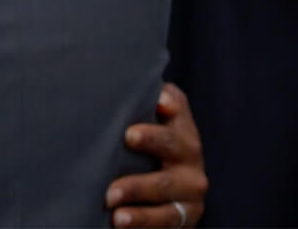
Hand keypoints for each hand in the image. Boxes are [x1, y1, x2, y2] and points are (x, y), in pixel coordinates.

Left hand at [106, 84, 206, 226]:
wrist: (167, 196)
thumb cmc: (145, 151)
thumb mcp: (146, 125)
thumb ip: (135, 104)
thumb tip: (107, 82)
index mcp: (180, 126)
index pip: (178, 107)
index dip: (170, 102)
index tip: (158, 101)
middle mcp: (190, 153)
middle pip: (172, 143)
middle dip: (151, 140)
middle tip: (127, 138)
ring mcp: (190, 187)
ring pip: (165, 187)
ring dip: (136, 189)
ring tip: (110, 196)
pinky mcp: (185, 215)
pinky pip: (164, 219)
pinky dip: (141, 220)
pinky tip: (119, 220)